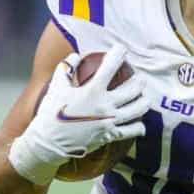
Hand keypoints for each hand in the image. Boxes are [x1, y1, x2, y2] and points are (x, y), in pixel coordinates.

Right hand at [8, 45, 147, 183]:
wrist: (48, 143)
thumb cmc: (50, 113)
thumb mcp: (56, 87)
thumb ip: (65, 69)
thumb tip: (74, 56)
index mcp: (92, 91)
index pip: (111, 66)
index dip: (119, 53)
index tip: (122, 49)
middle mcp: (105, 105)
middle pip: (133, 88)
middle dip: (138, 80)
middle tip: (138, 78)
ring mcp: (110, 121)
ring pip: (139, 109)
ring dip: (144, 101)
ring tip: (144, 97)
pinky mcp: (110, 136)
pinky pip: (133, 130)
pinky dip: (139, 126)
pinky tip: (139, 122)